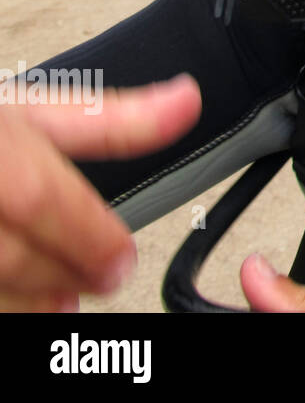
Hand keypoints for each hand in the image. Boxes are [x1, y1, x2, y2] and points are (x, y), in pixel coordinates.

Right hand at [0, 74, 201, 311]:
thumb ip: (108, 119)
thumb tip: (187, 101)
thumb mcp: (29, 112)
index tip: (120, 260)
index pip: (38, 197)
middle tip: (101, 280)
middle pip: (8, 252)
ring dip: (24, 302)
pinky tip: (16, 301)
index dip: (87, 237)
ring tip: (61, 304)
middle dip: (62, 273)